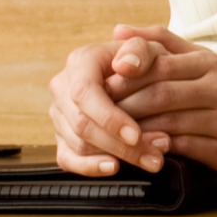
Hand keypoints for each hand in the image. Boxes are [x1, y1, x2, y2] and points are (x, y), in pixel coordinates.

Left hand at [44, 25, 216, 186]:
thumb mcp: (208, 64)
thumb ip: (164, 45)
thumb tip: (117, 32)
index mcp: (208, 61)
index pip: (158, 58)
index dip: (126, 69)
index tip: (100, 79)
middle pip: (158, 89)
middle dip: (121, 103)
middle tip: (92, 113)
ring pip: (167, 119)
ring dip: (133, 129)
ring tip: (107, 134)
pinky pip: (183, 146)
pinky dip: (156, 148)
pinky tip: (139, 151)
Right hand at [47, 29, 176, 173]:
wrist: (139, 75)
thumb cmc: (144, 62)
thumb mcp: (149, 48)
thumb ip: (140, 51)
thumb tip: (126, 65)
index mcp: (79, 62)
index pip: (85, 93)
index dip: (109, 117)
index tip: (136, 135)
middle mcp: (63, 88)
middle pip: (82, 124)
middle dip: (120, 144)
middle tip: (155, 154)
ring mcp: (60, 114)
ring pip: (79, 144)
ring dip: (117, 156)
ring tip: (152, 158)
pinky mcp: (63, 137)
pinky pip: (68, 159)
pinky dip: (90, 167)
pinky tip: (113, 167)